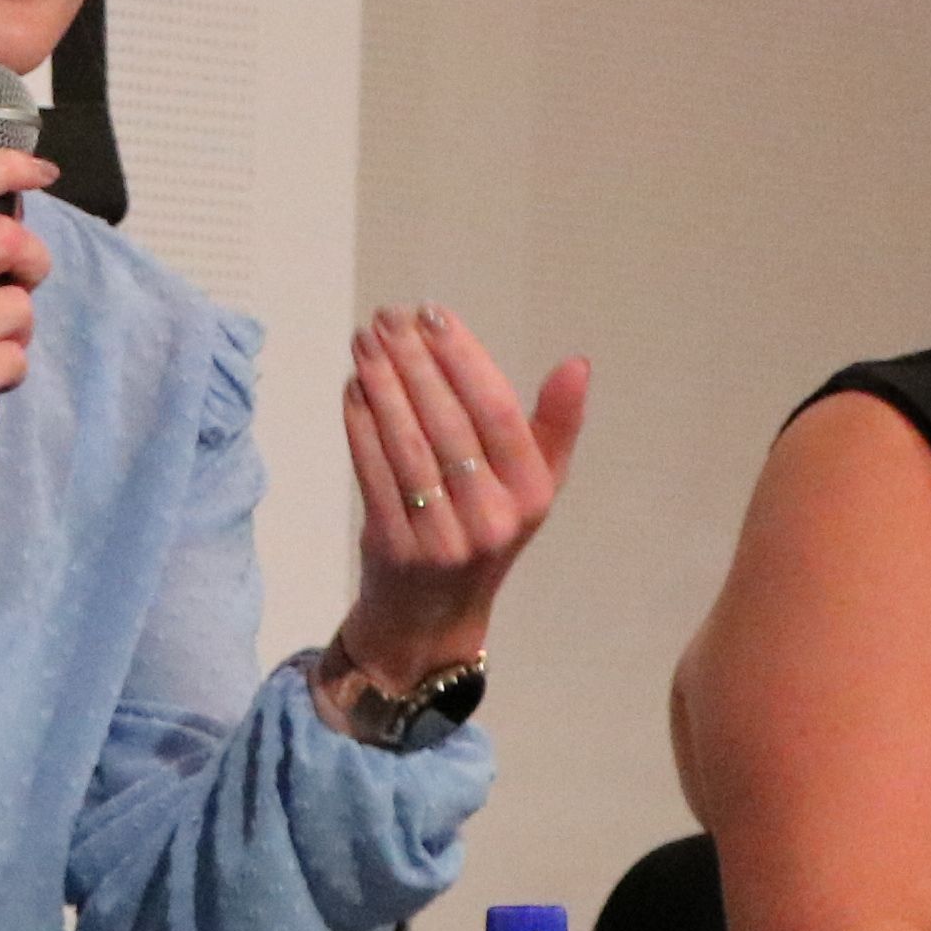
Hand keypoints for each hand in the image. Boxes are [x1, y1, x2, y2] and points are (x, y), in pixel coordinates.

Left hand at [333, 306, 591, 685]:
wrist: (433, 615)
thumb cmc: (487, 529)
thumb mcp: (533, 486)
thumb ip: (553, 426)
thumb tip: (577, 365)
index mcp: (532, 495)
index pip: (498, 413)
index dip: (464, 360)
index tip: (434, 315)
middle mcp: (492, 518)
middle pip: (448, 424)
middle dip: (414, 362)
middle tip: (387, 318)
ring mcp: (441, 536)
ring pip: (407, 446)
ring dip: (382, 386)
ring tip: (365, 342)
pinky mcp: (393, 546)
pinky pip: (373, 473)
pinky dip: (360, 426)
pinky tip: (353, 387)